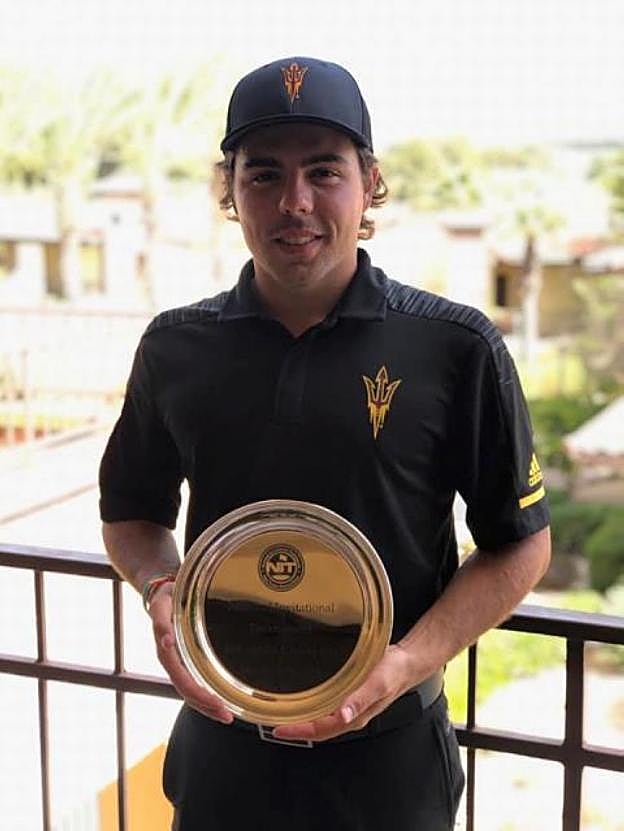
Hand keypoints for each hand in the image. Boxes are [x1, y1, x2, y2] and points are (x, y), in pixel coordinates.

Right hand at [149, 583, 233, 724]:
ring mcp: (178, 662)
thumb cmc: (165, 598)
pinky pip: (195, 681)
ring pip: (191, 691)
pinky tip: (220, 699)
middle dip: (207, 707)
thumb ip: (161, 623)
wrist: (162, 593)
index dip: (200, 696)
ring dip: (207, 705)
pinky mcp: (185, 659)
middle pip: (188, 693)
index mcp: (166, 653)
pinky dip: (206, 694)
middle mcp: (172, 662)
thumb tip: (167, 642)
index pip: (183, 682)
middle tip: (228, 716)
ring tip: (227, 714)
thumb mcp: (160, 606)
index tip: (218, 705)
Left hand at [272, 644, 416, 741]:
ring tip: (284, 712)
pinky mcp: (350, 695)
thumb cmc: (394, 672)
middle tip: (273, 721)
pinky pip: (328, 707)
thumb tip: (342, 716)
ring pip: (322, 719)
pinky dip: (314, 706)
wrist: (407, 662)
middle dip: (296, 728)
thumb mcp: (377, 682)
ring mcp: (350, 706)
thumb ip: (360, 699)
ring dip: (303, 718)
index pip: (321, 730)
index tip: (278, 729)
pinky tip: (306, 697)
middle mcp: (350, 715)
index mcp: (354, 717)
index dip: (299, 731)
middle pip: (318, 728)